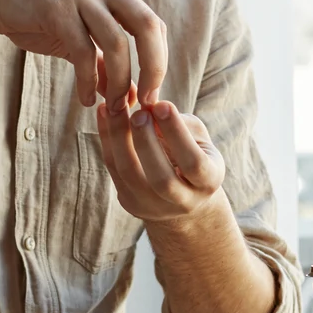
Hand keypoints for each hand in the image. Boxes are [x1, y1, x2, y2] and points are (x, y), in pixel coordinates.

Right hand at [0, 0, 166, 107]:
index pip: (153, 24)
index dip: (159, 60)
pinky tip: (85, 99)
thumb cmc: (34, 15)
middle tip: (147, 100)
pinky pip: (83, 52)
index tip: (150, 93)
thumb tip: (122, 93)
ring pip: (117, 43)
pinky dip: (88, 81)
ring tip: (113, 106)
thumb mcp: (74, 35)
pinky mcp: (55, 9)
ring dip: (120, 81)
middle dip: (153, 67)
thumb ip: (101, 59)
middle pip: (147, 26)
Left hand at [94, 94, 224, 223]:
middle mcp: (183, 201)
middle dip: (146, 142)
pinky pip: (113, 169)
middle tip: (138, 113)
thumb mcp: (198, 139)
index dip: (177, 133)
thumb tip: (151, 108)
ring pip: (130, 174)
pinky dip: (106, 139)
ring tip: (114, 108)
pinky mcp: (130, 203)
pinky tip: (105, 114)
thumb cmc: (194, 153)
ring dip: (119, 138)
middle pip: (160, 178)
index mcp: (207, 182)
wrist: (183, 193)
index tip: (162, 105)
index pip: (193, 162)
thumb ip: (181, 124)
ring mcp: (154, 207)